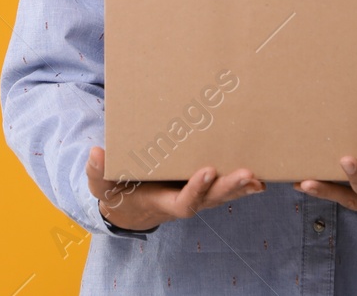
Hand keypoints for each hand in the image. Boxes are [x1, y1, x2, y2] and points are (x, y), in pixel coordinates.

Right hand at [86, 147, 264, 231]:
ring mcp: (198, 195)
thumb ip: (98, 172)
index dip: (197, 188)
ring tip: (259, 175)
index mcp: (165, 202)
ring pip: (224, 193)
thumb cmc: (117, 191)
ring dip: (242, 185)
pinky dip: (243, 183)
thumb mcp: (102, 183)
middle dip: (231, 187)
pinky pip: (225, 186)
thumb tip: (96, 154)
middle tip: (248, 174)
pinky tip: (260, 175)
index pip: (186, 201)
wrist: (129, 203)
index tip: (206, 170)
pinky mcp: (204, 186)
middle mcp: (187, 201)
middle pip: (213, 198)